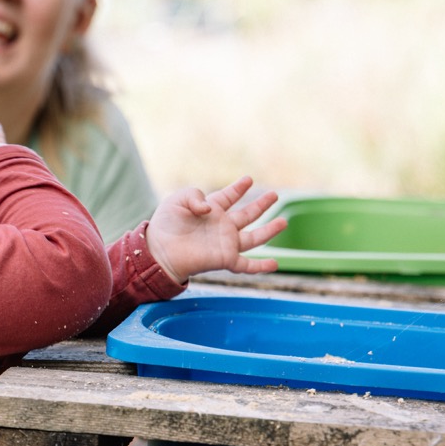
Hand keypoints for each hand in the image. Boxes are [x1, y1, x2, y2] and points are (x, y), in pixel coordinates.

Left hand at [145, 176, 286, 283]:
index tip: (248, 179)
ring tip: (284, 222)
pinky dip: (262, 266)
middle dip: (261, 204)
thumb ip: (196, 196)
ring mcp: (226, 243)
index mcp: (211, 210)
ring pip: (254, 238)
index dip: (238, 188)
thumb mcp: (178, 200)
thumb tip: (211, 209)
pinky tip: (276, 263)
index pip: (229, 196)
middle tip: (275, 194)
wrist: (160, 249)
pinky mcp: (225, 259)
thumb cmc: (166, 224)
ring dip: (269, 230)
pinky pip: (247, 265)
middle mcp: (222, 226)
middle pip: (247, 214)